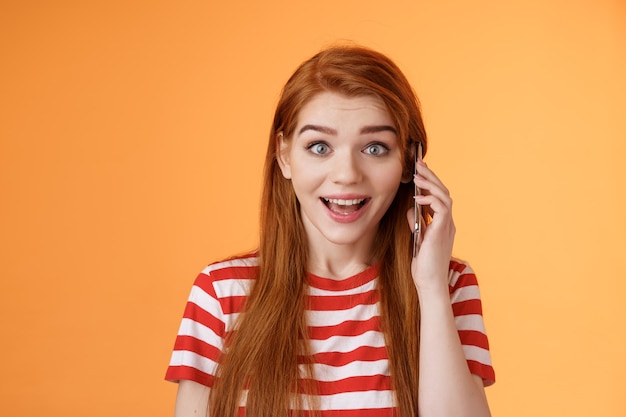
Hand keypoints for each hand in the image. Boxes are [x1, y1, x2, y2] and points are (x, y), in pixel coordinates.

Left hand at [406, 159, 455, 292]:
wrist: (429, 283)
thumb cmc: (423, 265)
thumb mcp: (417, 239)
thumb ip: (416, 223)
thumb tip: (411, 209)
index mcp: (443, 224)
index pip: (440, 197)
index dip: (431, 182)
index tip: (419, 171)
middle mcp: (448, 223)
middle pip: (443, 192)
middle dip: (431, 176)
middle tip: (418, 164)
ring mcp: (447, 226)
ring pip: (444, 196)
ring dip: (430, 183)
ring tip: (417, 175)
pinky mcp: (443, 230)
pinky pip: (441, 207)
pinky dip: (430, 198)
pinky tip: (417, 196)